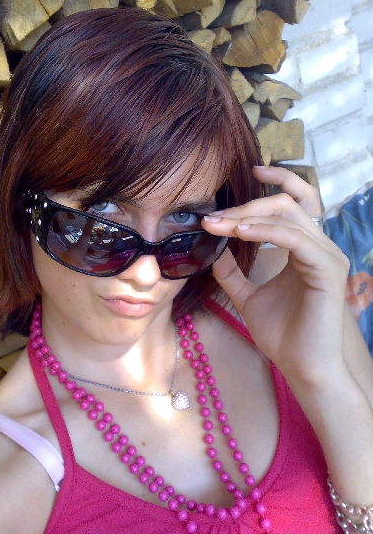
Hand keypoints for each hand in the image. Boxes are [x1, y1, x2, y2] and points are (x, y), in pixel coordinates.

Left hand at [203, 166, 349, 386]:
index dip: (277, 181)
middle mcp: (320, 247)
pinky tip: (237, 232)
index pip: (296, 202)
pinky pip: (294, 238)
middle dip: (249, 202)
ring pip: (289, 216)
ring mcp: (327, 256)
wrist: (303, 368)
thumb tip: (214, 250)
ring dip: (248, 215)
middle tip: (215, 214)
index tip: (250, 172)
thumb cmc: (283, 335)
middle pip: (289, 202)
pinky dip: (264, 231)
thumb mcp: (248, 297)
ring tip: (217, 224)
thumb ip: (233, 273)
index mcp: (305, 249)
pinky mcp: (327, 270)